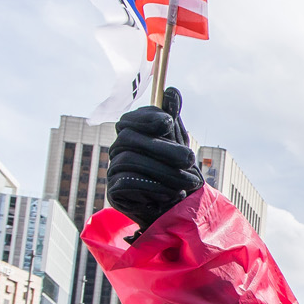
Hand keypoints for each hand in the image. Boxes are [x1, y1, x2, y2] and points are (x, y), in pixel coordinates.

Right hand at [106, 88, 202, 225]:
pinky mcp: (114, 193)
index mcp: (133, 135)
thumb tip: (171, 91)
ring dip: (164, 172)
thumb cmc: (178, 174)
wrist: (178, 212)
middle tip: (190, 159)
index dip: (145, 117)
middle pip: (129, 138)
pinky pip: (126, 183)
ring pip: (130, 160)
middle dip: (163, 149)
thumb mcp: (180, 145)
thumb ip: (173, 120)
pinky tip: (170, 193)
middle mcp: (119, 150)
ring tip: (188, 182)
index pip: (129, 119)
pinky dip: (152, 187)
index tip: (168, 122)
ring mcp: (114, 170)